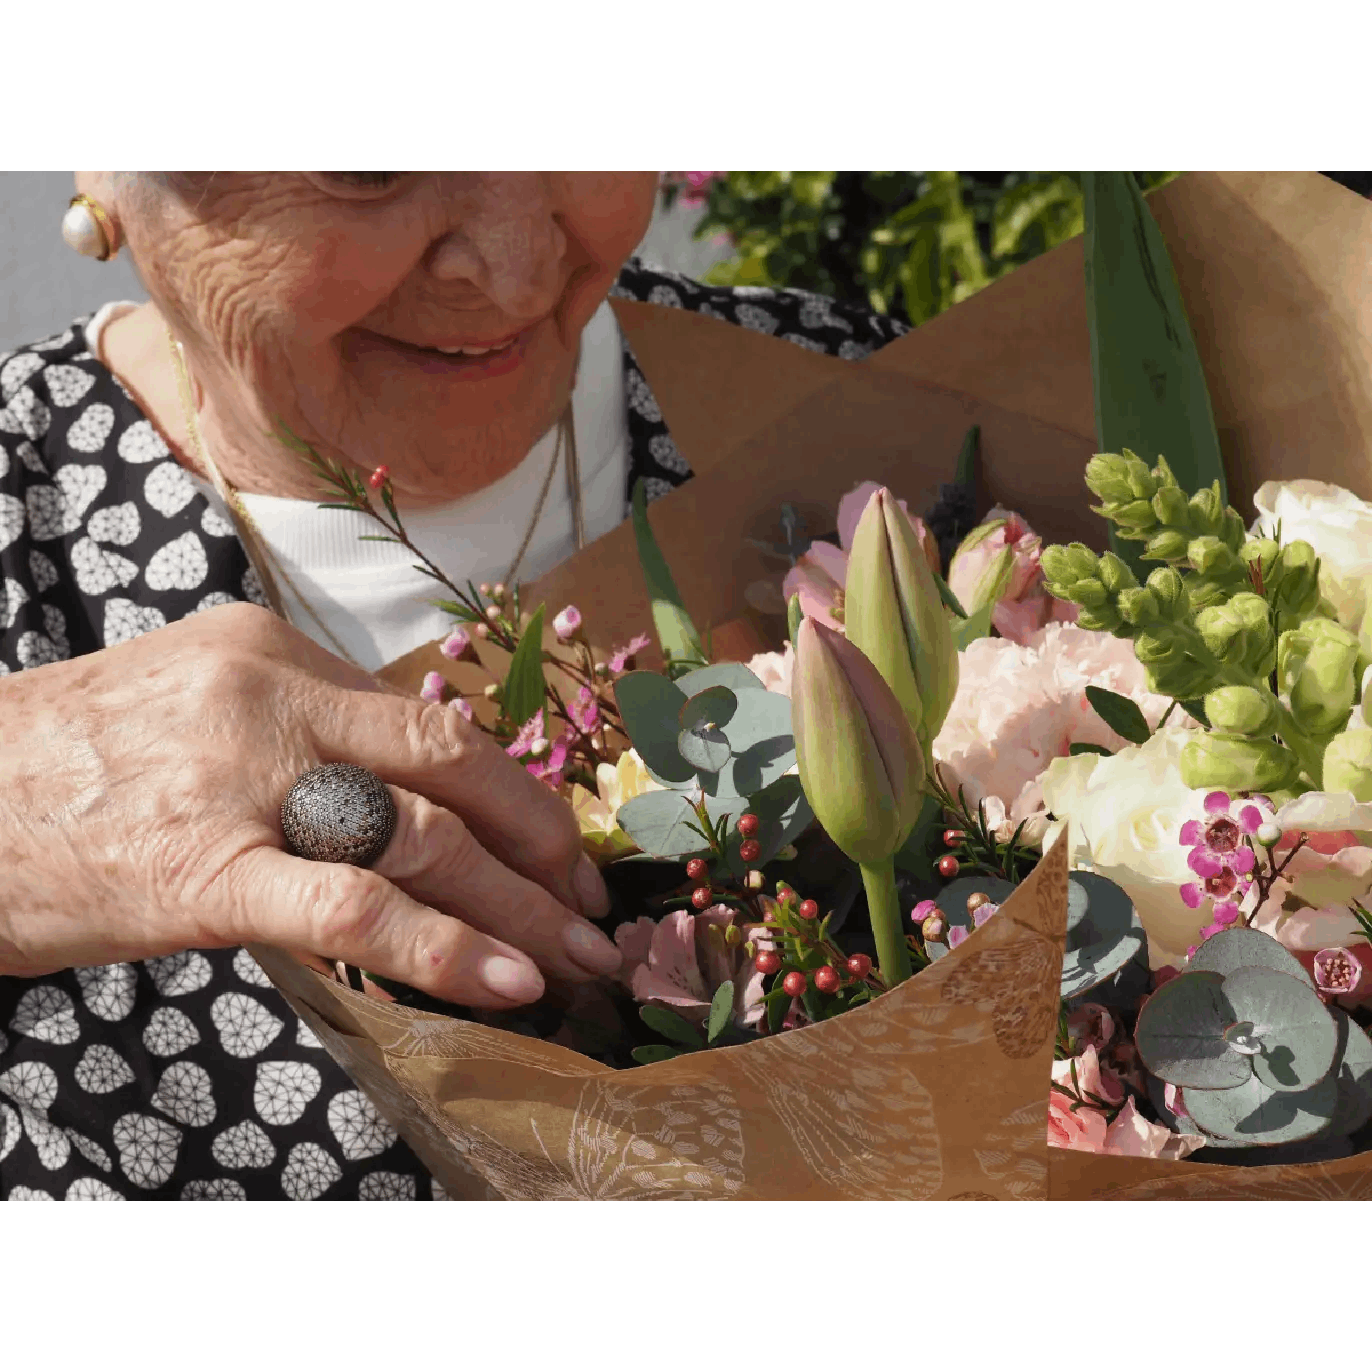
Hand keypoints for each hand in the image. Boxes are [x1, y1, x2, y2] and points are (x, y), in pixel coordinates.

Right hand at [0, 602, 616, 1006]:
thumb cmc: (75, 762)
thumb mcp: (196, 703)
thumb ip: (305, 730)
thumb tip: (412, 790)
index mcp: (275, 649)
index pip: (429, 722)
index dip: (511, 791)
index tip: (554, 845)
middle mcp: (273, 695)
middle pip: (455, 765)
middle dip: (545, 840)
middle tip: (596, 903)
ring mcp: (243, 780)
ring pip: (426, 836)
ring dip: (523, 905)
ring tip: (583, 958)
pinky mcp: (209, 869)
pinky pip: (357, 908)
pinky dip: (447, 947)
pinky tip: (508, 983)